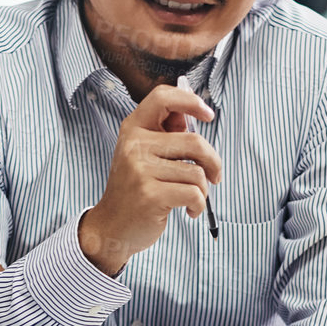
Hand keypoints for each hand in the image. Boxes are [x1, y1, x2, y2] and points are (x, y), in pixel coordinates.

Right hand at [80, 84, 220, 275]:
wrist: (111, 227)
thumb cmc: (134, 190)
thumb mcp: (142, 155)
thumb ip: (165, 134)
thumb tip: (194, 114)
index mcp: (133, 129)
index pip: (162, 98)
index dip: (190, 101)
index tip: (207, 116)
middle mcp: (134, 145)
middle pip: (194, 141)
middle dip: (213, 161)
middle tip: (215, 175)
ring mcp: (141, 170)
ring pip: (197, 172)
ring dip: (204, 189)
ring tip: (193, 198)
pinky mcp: (150, 195)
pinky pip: (193, 194)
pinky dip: (199, 205)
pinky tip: (189, 210)